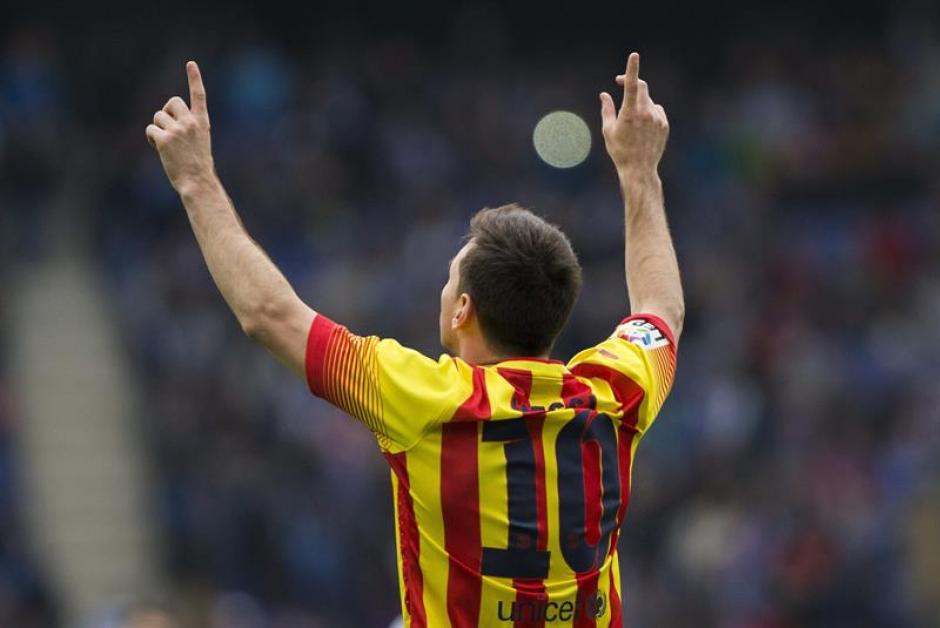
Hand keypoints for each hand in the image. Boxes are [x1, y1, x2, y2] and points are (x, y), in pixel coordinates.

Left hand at [146, 61, 214, 193]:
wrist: (198, 182)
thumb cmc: (198, 166)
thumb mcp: (199, 142)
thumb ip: (187, 127)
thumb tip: (164, 121)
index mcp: (202, 122)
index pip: (199, 96)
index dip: (194, 78)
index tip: (191, 64)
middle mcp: (190, 123)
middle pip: (172, 102)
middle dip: (166, 112)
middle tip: (169, 128)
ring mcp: (177, 130)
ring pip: (158, 117)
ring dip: (158, 128)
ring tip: (166, 144)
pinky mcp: (164, 139)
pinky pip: (150, 130)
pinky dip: (152, 139)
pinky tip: (159, 149)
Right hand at [599, 52, 668, 178]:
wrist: (639, 169)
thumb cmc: (619, 151)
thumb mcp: (608, 130)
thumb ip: (607, 109)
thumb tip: (604, 94)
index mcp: (629, 114)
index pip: (630, 86)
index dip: (631, 69)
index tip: (634, 55)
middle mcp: (646, 113)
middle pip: (641, 87)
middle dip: (631, 83)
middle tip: (620, 83)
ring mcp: (657, 118)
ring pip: (648, 100)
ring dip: (639, 102)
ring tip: (632, 122)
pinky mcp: (664, 124)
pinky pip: (656, 110)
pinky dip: (649, 112)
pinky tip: (642, 128)